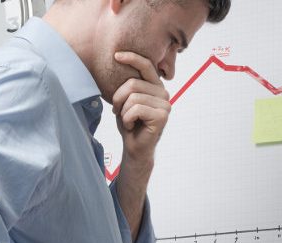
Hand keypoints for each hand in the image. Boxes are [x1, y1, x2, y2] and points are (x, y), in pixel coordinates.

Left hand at [112, 51, 170, 165]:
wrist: (134, 148)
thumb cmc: (129, 123)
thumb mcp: (125, 101)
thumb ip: (128, 85)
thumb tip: (118, 61)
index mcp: (155, 87)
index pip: (146, 65)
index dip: (132, 58)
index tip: (116, 55)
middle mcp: (163, 93)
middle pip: (133, 84)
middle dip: (119, 98)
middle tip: (118, 111)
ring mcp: (165, 104)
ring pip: (133, 97)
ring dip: (123, 111)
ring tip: (127, 120)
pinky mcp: (162, 116)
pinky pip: (136, 109)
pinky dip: (127, 119)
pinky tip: (131, 126)